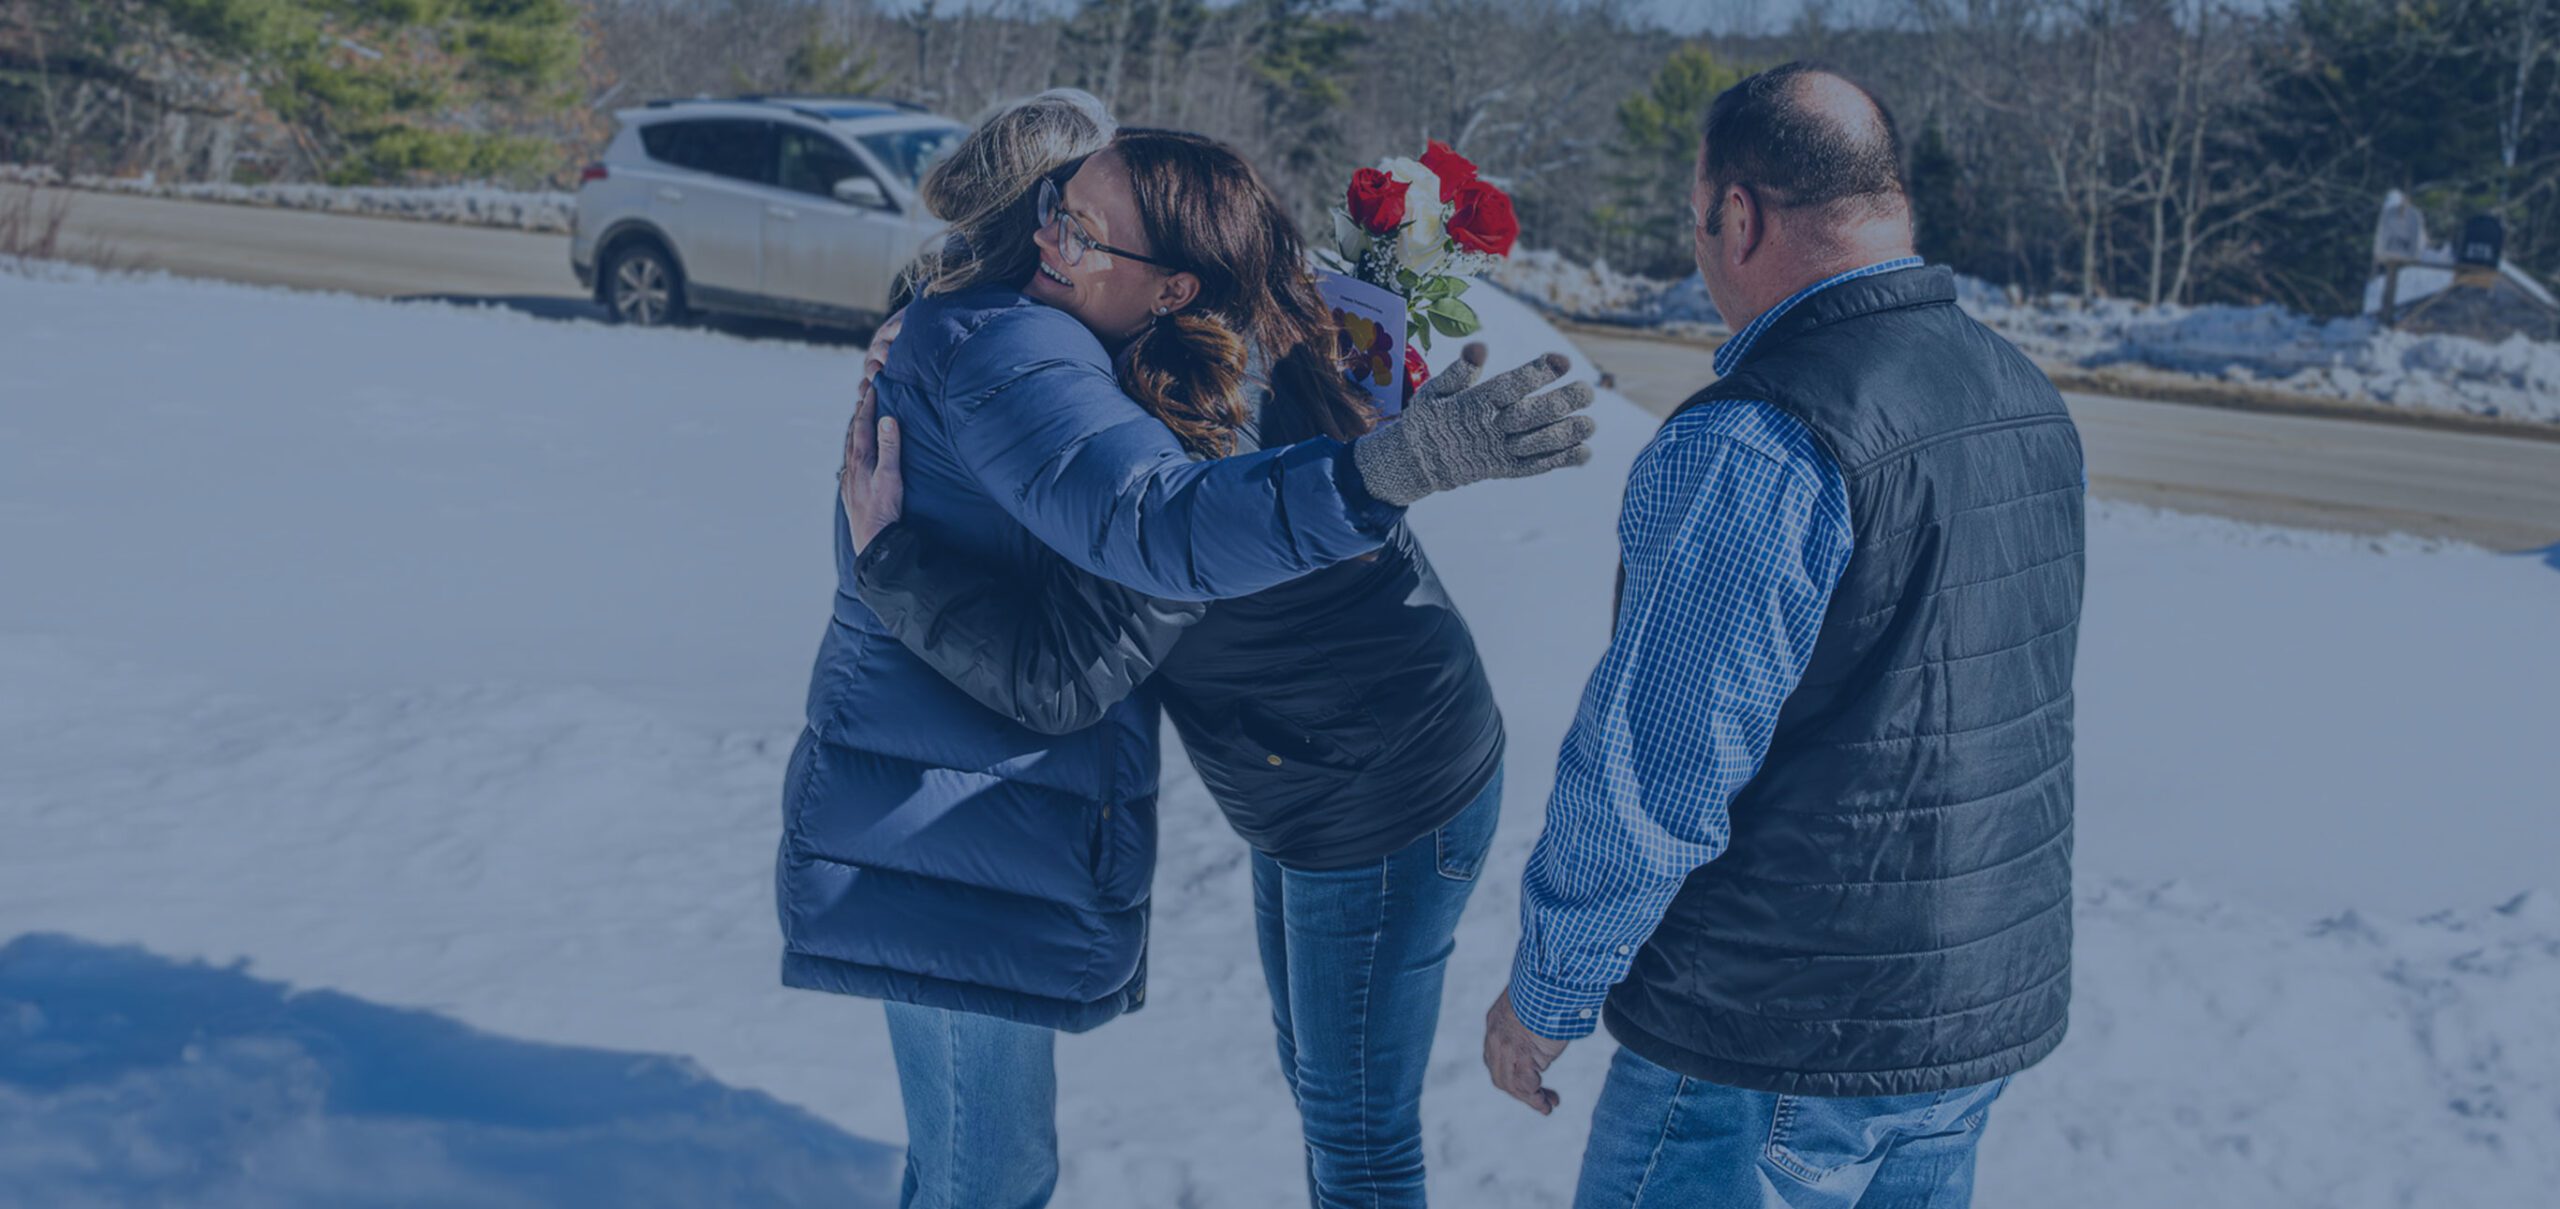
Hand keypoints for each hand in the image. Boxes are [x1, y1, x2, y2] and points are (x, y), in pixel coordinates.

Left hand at [840, 370, 904, 552]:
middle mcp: (851, 466)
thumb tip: (887, 419)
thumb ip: (890, 447)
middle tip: (864, 391)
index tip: (873, 385)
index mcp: (861, 459)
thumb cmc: (884, 510)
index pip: (863, 424)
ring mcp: (850, 479)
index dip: (868, 403)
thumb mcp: (891, 476)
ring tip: (859, 415)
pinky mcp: (852, 491)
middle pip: (853, 431)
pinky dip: (854, 448)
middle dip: (859, 410)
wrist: (873, 542)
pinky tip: (856, 453)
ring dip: (855, 428)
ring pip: (850, 446)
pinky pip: (850, 461)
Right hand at [1351, 344, 1596, 506]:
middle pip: (1529, 416)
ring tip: (1590, 423)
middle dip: (1561, 403)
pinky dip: (1560, 461)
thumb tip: (1479, 346)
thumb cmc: (1428, 417)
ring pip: (1536, 444)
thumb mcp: (1434, 390)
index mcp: (1472, 405)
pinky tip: (1584, 452)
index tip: (1562, 360)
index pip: (1508, 388)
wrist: (1415, 463)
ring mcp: (1497, 452)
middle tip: (1588, 391)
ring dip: (1565, 435)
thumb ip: (1459, 370)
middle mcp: (1488, 429)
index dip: (1536, 374)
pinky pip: (1535, 467)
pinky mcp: (1503, 469)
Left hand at [1483, 988, 1570, 1114]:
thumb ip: (1529, 1026)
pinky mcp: (1520, 1052)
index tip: (1532, 1084)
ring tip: (1548, 1106)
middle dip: (1521, 1093)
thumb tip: (1542, 1041)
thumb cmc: (1547, 992)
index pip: (1496, 1061)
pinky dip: (1535, 1095)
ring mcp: (1505, 1047)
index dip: (1512, 1077)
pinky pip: (1524, 1082)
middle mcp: (1495, 1038)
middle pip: (1501, 1076)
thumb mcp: (1532, 1009)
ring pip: (1511, 1083)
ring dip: (1531, 1099)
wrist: (1550, 982)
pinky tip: (1548, 1102)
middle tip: (1544, 1102)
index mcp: (1495, 1025)